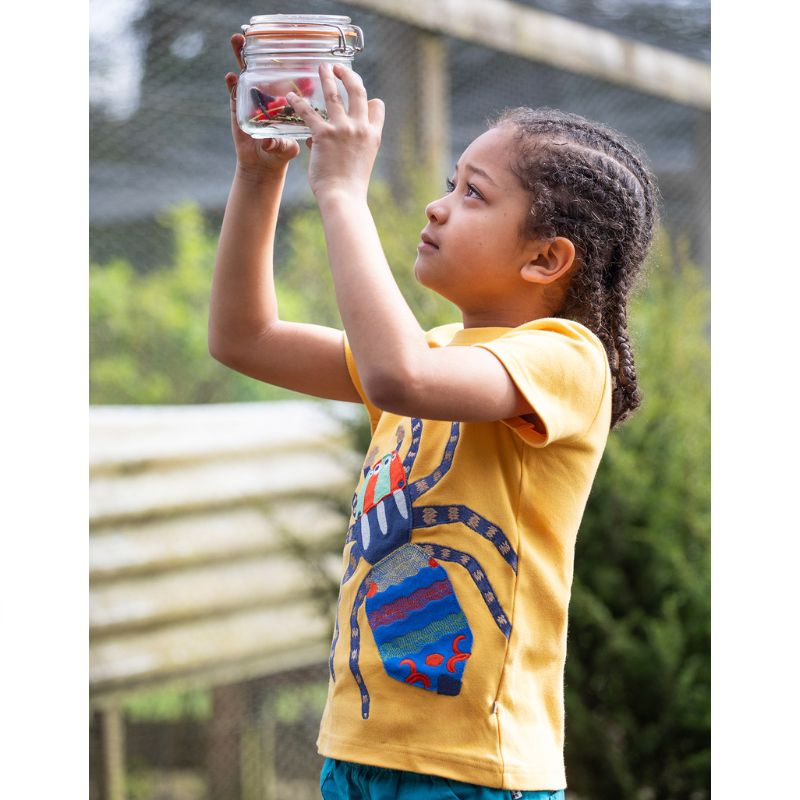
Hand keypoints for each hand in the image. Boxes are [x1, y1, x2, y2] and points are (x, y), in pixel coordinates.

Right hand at [225, 34, 301, 177]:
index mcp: (284, 100)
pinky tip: (229, 76)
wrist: (263, 165)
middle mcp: (268, 95)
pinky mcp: (238, 109)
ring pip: (246, 74)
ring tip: (237, 39)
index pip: (285, 75)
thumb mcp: (287, 148)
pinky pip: (234, 93)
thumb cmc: (281, 153)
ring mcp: (252, 100)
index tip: (286, 44)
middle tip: (253, 32)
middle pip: (263, 67)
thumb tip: (268, 141)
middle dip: (258, 50)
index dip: (284, 60)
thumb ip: (281, 144)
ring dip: (240, 57)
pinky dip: (231, 84)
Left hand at [286, 63, 384, 199]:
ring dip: (326, 78)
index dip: (371, 99)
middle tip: (339, 68)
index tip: (364, 95)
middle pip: (358, 92)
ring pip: (334, 94)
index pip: (377, 108)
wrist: (344, 198)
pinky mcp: (324, 135)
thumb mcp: (362, 163)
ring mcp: (343, 130)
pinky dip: (298, 102)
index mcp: (373, 136)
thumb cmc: (351, 186)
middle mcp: (360, 128)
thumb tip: (328, 136)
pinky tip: (290, 97)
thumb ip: (351, 145)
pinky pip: (309, 112)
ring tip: (321, 68)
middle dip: (348, 76)